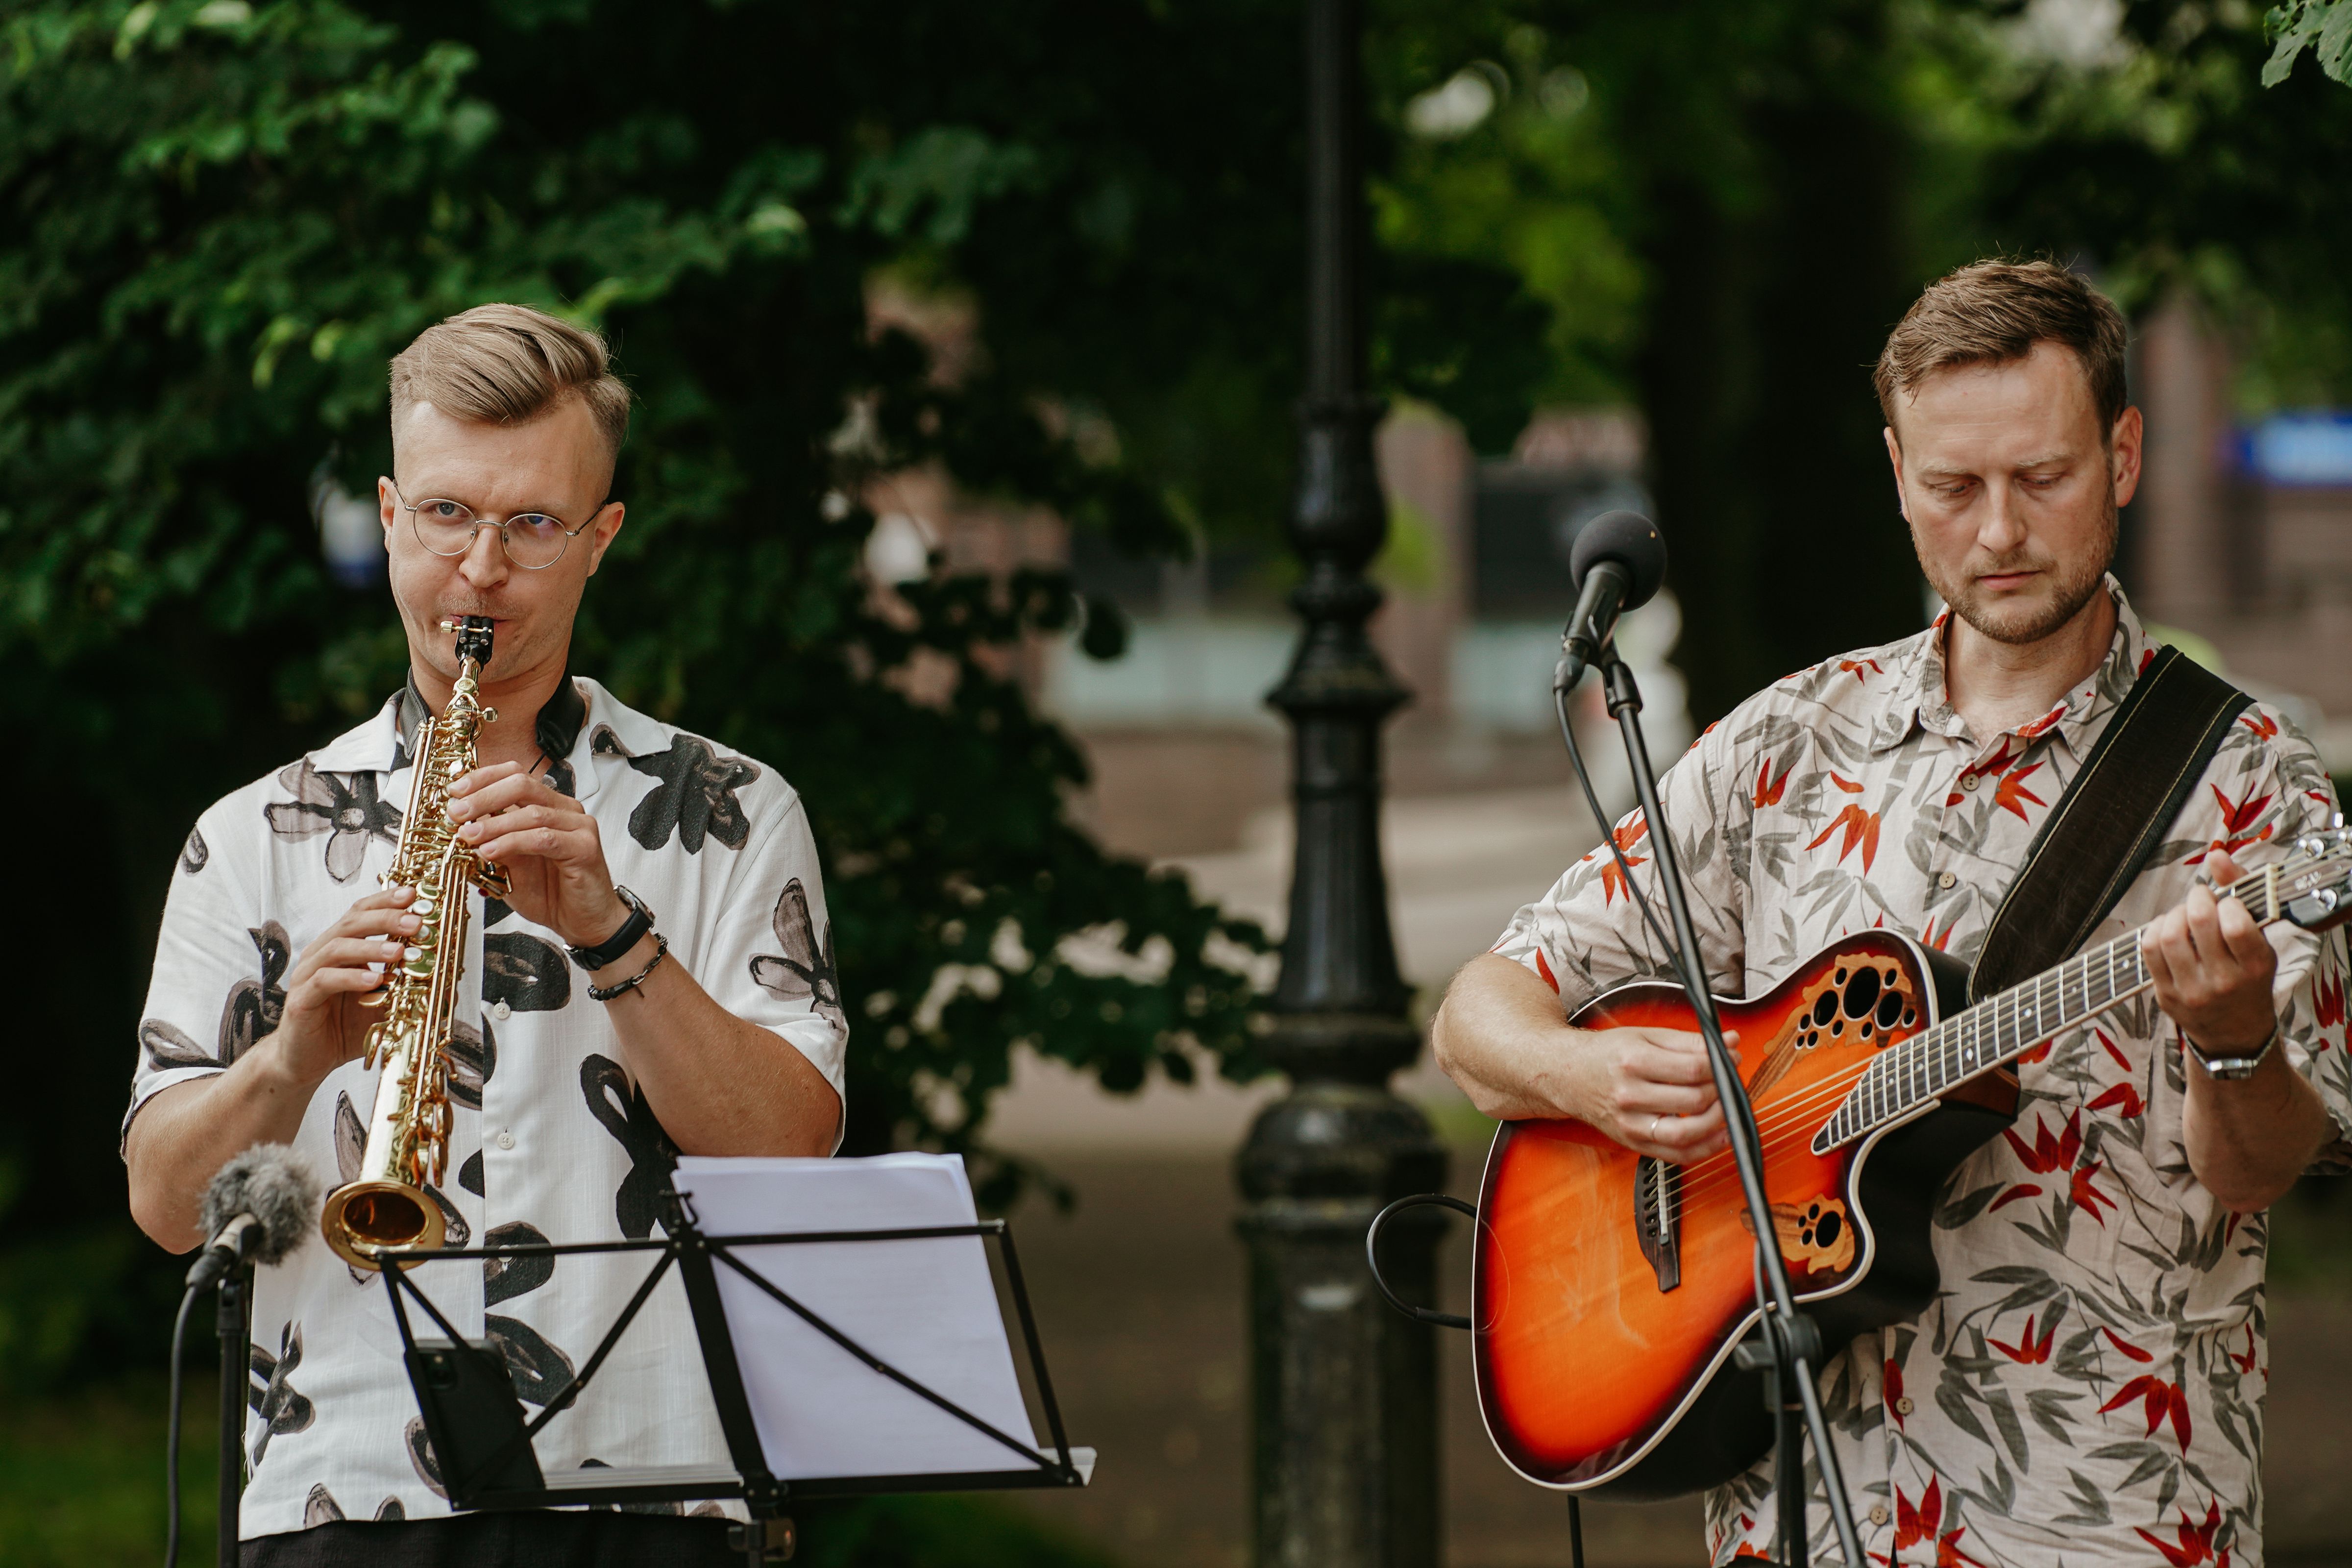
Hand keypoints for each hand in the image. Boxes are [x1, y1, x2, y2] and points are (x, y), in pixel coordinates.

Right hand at [269, 886, 419, 1086]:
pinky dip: (351, 978)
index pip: (360, 913)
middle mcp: (322, 955)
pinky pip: (325, 981)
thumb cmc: (344, 1027)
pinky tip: (373, 981)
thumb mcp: (384, 1003)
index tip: (413, 894)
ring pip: (337, 948)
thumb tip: (446, 977)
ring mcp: (308, 976)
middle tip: (415, 922)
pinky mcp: (301, 1000)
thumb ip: (406, 985)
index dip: (385, 900)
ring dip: (371, 948)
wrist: (307, 1061)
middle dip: (385, 919)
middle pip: (351, 923)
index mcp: (340, 948)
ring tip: (399, 951)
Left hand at [446, 761, 625, 948]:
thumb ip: (493, 842)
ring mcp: (579, 826)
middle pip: (523, 784)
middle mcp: (565, 810)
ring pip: (531, 813)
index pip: (515, 775)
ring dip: (494, 824)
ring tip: (468, 836)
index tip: (454, 792)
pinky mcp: (585, 847)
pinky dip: (513, 843)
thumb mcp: (510, 865)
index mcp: (548, 806)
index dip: (483, 778)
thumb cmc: (551, 893)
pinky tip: (490, 852)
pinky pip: (544, 838)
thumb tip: (461, 825)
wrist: (583, 923)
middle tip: (456, 812)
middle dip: (484, 796)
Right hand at [1575, 1026, 1733, 1163]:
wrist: (1568, 1076)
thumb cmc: (1607, 1054)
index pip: (1692, 1069)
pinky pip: (1676, 1155)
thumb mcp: (1646, 1036)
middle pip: (1693, 1100)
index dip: (1720, 1065)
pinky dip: (1704, 1149)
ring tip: (1725, 1107)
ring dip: (1717, 1122)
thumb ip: (1690, 1041)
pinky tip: (1718, 1135)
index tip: (1731, 1059)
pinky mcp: (1633, 1143)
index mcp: (1633, 1061)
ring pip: (1686, 1134)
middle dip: (1722, 1091)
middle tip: (1729, 1081)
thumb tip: (1730, 1043)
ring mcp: (1630, 1124)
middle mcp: (1629, 1096)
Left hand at [2143, 848, 2278, 1059]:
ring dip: (2174, 913)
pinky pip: (2149, 949)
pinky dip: (2155, 929)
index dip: (2226, 902)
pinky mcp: (2165, 995)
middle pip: (2197, 923)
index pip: (2235, 925)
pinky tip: (2168, 929)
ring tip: (2185, 915)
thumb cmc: (2250, 980)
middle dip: (2196, 898)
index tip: (2227, 903)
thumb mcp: (2261, 943)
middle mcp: (2224, 982)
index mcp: (2255, 968)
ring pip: (2168, 934)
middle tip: (2201, 898)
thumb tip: (2216, 854)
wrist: (2234, 1034)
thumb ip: (2242, 895)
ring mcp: (2191, 991)